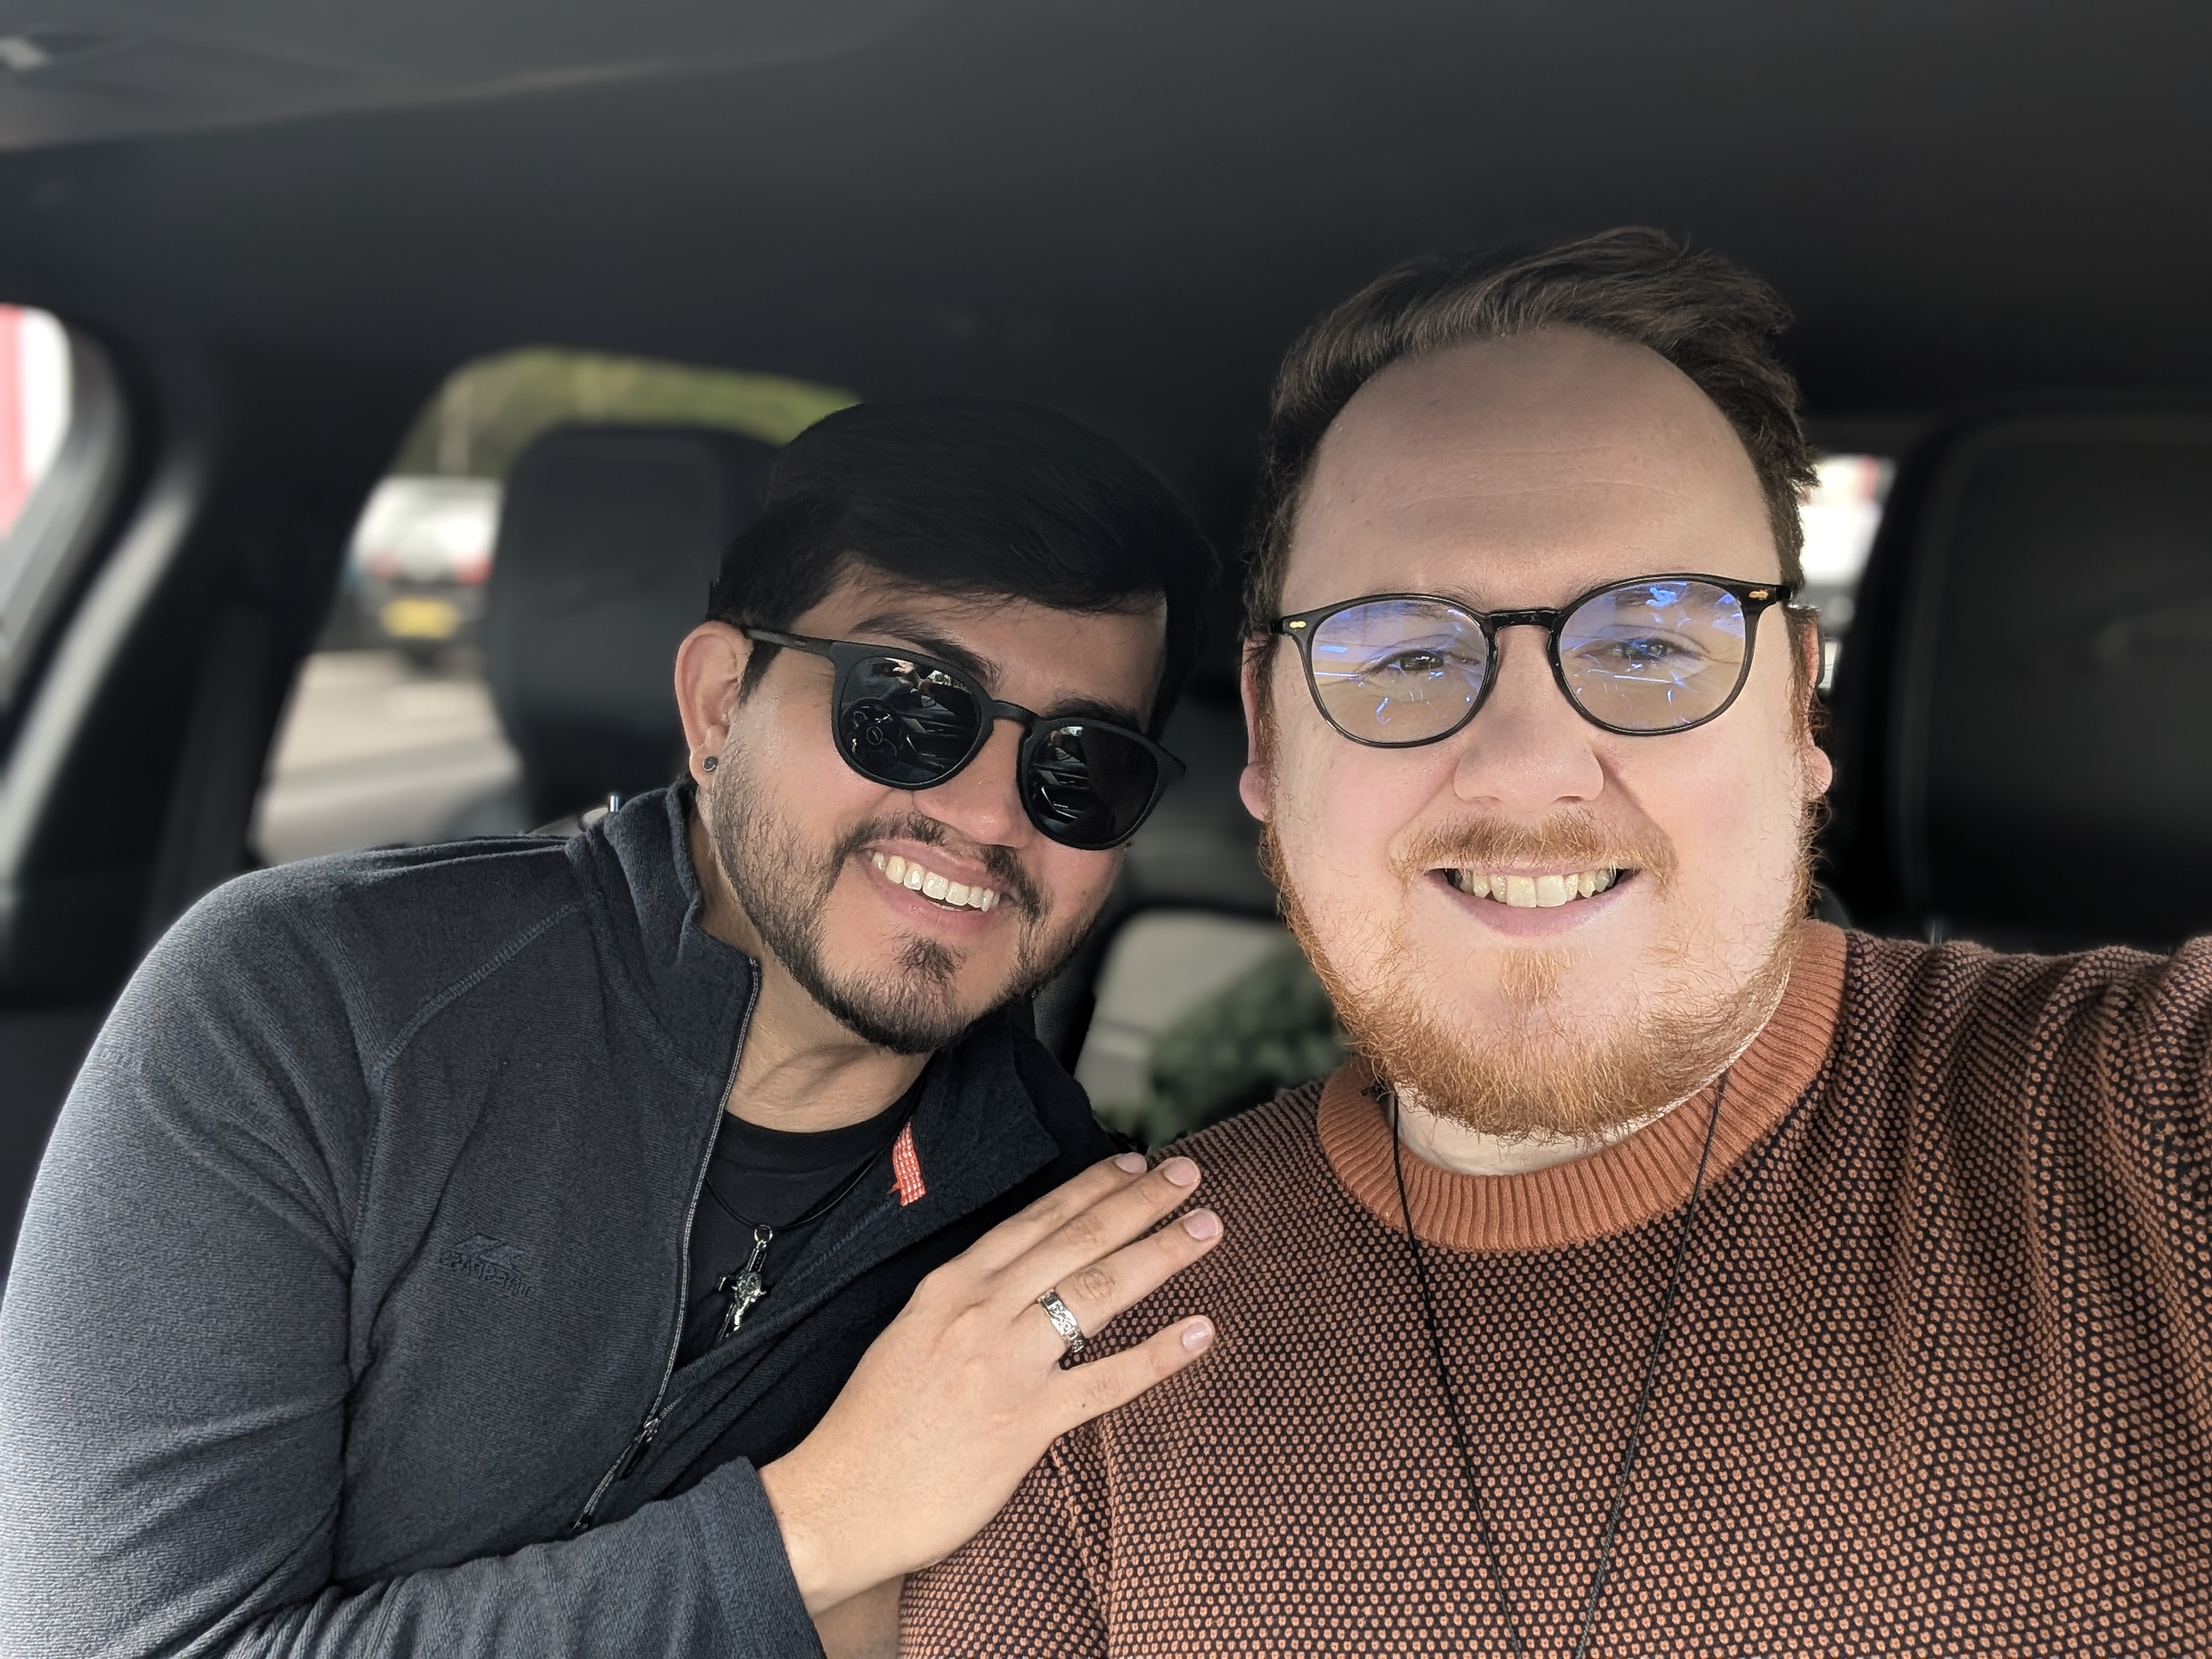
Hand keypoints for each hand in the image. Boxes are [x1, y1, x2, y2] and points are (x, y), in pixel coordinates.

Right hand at [760, 1152, 1221, 1610]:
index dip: (1093, 1187)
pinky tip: (1199, 1332)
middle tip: (1189, 1173)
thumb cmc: (872, 1425)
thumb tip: (1013, 1281)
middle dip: (1140, 1201)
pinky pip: (1105, 1380)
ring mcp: (1005, 1363)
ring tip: (1206, 1228)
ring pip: (1099, 1290)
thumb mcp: (910, 1334)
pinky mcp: (1024, 1422)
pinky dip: (1158, 1354)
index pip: (1037, 1219)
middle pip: (1078, 1239)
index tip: (1136, 1164)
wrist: (837, 1500)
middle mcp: (982, 1310)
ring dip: (1160, 1252)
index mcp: (952, 1285)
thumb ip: (963, 1303)